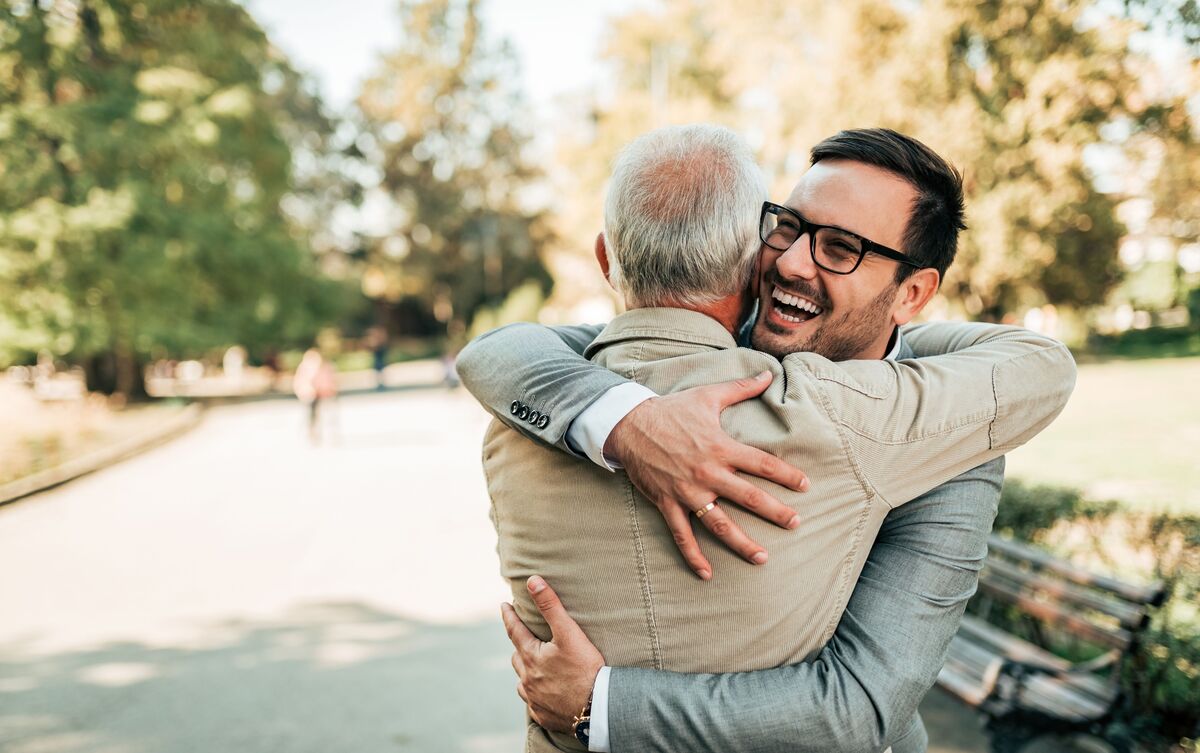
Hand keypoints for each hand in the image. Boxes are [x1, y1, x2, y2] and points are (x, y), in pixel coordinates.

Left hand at [501, 576, 604, 732]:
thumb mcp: (569, 633)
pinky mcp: (543, 715)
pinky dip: (536, 694)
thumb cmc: (585, 668)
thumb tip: (532, 581)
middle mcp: (527, 679)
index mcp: (531, 657)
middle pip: (517, 657)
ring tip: (534, 667)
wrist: (597, 708)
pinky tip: (544, 693)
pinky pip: (533, 703)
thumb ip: (550, 606)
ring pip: (522, 681)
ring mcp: (534, 699)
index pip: (514, 630)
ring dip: (525, 672)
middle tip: (524, 637)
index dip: (508, 616)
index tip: (504, 606)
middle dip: (519, 645)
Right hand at [604, 370, 807, 579]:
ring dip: (742, 542)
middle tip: (796, 524)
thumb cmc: (672, 410)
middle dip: (776, 512)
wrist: (630, 424)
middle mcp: (708, 473)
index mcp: (721, 447)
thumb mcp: (707, 396)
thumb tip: (768, 374)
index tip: (805, 486)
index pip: (762, 464)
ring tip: (762, 557)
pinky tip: (706, 574)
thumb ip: (741, 388)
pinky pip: (682, 534)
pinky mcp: (668, 503)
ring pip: (720, 523)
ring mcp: (688, 491)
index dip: (786, 475)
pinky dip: (694, 556)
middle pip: (749, 497)